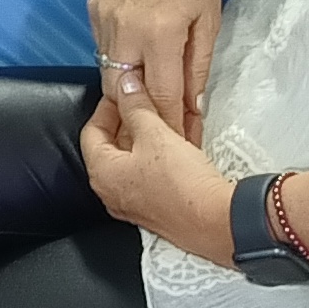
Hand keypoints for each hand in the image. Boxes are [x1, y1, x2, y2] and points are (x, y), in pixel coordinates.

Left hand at [79, 92, 236, 262]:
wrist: (216, 221)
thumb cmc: (181, 183)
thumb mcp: (155, 134)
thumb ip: (136, 107)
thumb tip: (125, 86)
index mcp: (102, 173)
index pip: (92, 130)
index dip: (108, 106)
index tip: (124, 90)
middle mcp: (112, 191)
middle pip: (112, 145)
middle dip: (129, 119)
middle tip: (145, 99)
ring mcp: (135, 202)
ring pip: (134, 159)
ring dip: (147, 135)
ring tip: (164, 116)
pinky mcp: (157, 207)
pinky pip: (151, 173)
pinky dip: (159, 153)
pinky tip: (177, 139)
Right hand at [88, 0, 226, 132]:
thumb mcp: (209, 17)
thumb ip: (196, 65)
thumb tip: (192, 106)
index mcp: (157, 34)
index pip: (160, 97)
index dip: (171, 124)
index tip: (182, 144)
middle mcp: (122, 30)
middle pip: (124, 93)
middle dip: (141, 118)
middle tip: (160, 135)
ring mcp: (101, 18)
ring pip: (108, 72)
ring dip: (127, 92)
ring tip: (146, 108)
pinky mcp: (92, 7)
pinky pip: (102, 48)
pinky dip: (118, 63)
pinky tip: (133, 67)